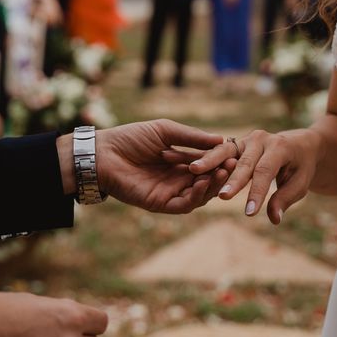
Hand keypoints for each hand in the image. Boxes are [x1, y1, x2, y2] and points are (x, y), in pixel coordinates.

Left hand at [86, 120, 232, 212]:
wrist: (103, 153)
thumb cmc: (131, 138)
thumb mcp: (165, 131)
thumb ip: (192, 137)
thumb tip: (221, 139)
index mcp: (181, 161)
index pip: (208, 163)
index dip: (221, 159)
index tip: (234, 152)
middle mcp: (179, 178)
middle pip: (208, 180)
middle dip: (221, 174)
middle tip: (232, 165)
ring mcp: (171, 192)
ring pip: (200, 194)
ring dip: (212, 185)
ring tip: (221, 173)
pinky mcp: (161, 204)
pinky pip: (184, 204)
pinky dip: (196, 196)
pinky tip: (201, 183)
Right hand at [187, 129, 322, 223]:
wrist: (299, 144)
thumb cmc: (300, 167)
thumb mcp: (300, 183)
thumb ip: (285, 198)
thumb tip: (274, 219)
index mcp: (280, 147)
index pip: (265, 171)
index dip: (257, 192)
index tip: (249, 213)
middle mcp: (261, 139)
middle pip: (244, 161)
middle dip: (233, 180)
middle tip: (222, 197)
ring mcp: (246, 139)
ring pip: (226, 151)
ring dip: (210, 161)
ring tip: (194, 170)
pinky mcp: (235, 143)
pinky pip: (220, 152)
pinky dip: (207, 160)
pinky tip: (192, 170)